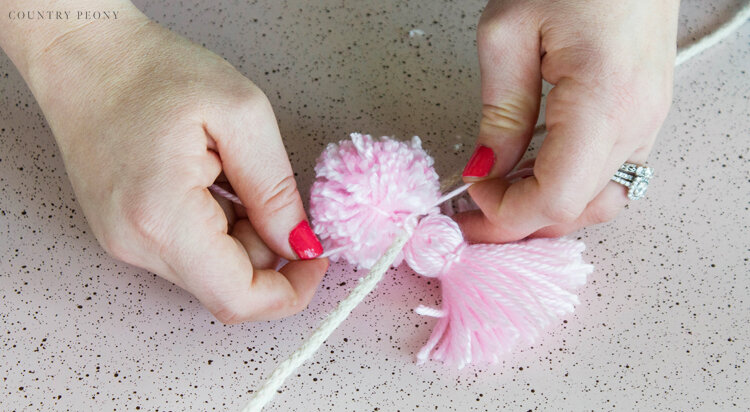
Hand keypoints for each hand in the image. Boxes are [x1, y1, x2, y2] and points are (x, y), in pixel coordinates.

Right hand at [2, 3, 326, 321]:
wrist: (83, 55)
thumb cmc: (151, 71)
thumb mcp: (241, 114)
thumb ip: (274, 188)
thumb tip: (298, 244)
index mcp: (163, 217)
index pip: (237, 297)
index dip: (289, 291)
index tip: (316, 259)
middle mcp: (136, 244)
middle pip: (227, 286)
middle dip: (266, 248)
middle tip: (265, 186)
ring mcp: (125, 243)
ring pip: (211, 270)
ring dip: (241, 234)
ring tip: (226, 170)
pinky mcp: (125, 234)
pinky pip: (189, 251)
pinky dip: (216, 226)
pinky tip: (206, 178)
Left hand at [458, 0, 678, 241]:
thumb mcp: (508, 31)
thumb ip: (500, 110)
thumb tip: (486, 168)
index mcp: (604, 103)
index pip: (554, 199)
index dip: (505, 213)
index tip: (469, 195)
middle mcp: (636, 123)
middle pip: (576, 212)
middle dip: (517, 223)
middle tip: (471, 214)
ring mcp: (647, 122)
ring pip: (597, 203)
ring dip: (545, 211)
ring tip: (501, 196)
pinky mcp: (644, 116)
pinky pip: (609, 177)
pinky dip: (567, 189)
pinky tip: (533, 174)